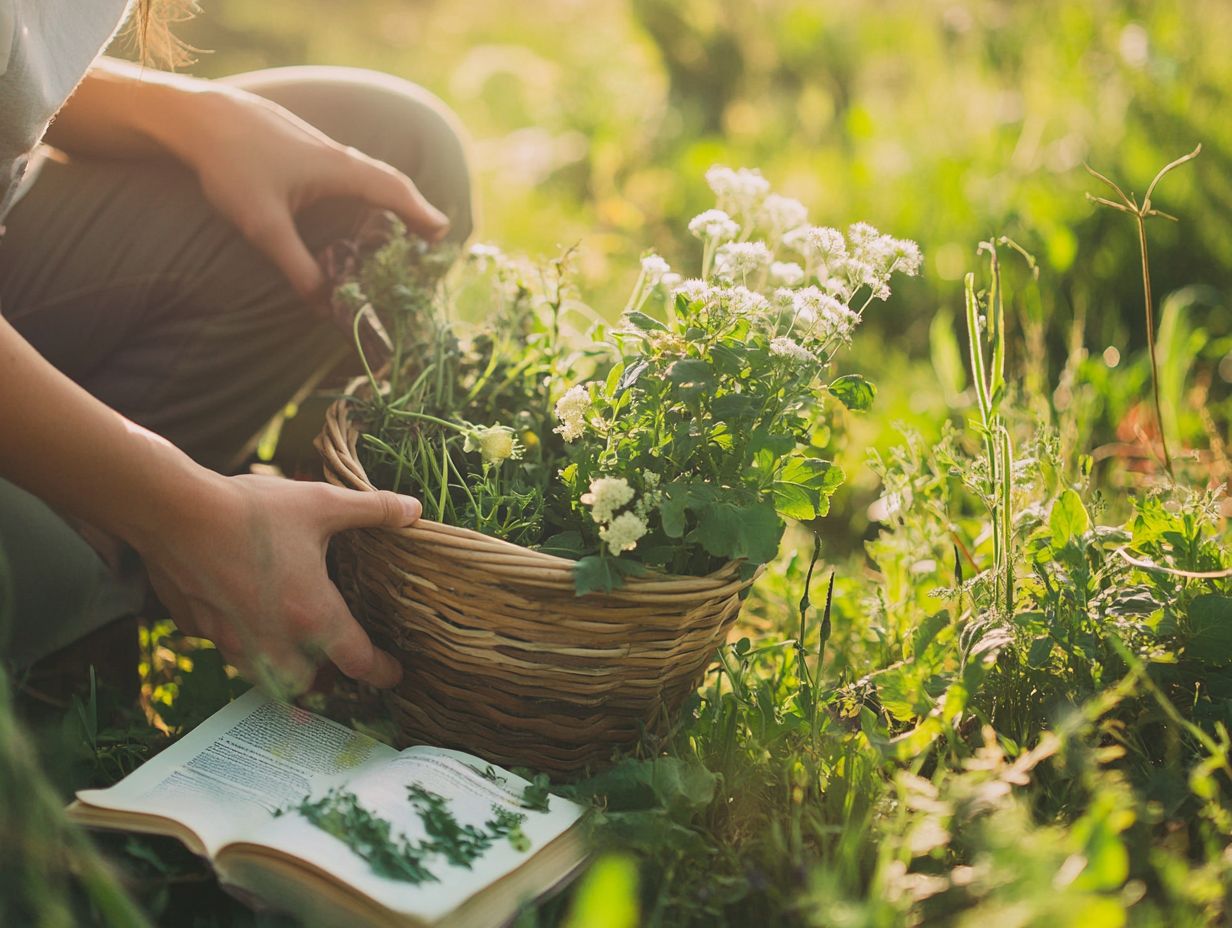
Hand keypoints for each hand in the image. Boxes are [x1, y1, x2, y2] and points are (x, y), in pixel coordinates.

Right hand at [140, 472, 418, 693]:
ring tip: (296, 653)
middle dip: (327, 679)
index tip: (394, 675)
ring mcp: (233, 640)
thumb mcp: (322, 504)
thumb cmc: (252, 510)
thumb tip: (414, 510)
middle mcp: (274, 639)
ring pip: (266, 678)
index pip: (358, 662)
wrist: (173, 511)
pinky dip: (245, 650)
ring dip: (285, 672)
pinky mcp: (200, 630)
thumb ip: (373, 510)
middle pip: (310, 683)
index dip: (382, 672)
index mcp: (313, 615)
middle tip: (338, 661)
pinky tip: (245, 624)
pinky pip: (229, 654)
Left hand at [182, 89, 450, 297]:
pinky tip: (357, 207)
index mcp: (341, 169)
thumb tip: (324, 306)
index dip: (421, 214)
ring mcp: (324, 150)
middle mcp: (340, 156)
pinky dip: (369, 192)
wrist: (201, 116)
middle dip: (414, 210)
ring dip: (392, 200)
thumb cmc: (234, 164)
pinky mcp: (307, 151)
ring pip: (371, 175)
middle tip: (432, 237)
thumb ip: (297, 267)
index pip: (394, 191)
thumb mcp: (263, 225)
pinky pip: (353, 172)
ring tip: (404, 226)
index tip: (443, 235)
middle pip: (390, 182)